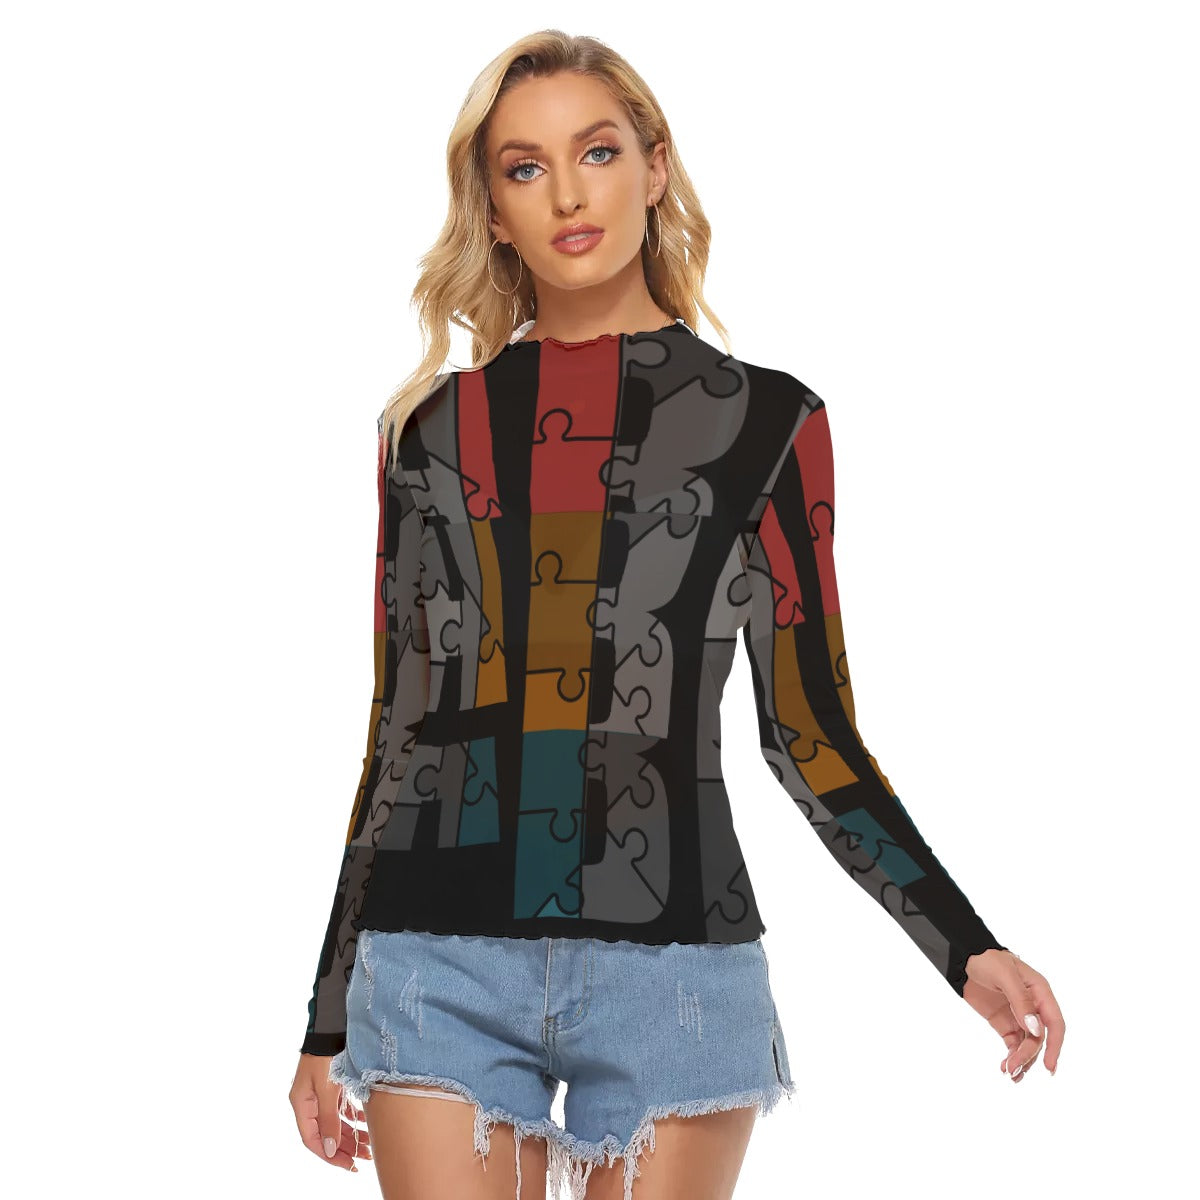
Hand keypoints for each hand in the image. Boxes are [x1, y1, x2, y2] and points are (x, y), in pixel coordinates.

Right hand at [290, 1053, 372, 1170]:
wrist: (333, 1025)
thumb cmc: (326, 1054)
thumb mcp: (327, 1088)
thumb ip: (328, 1118)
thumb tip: (329, 1148)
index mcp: (301, 1104)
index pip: (312, 1140)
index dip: (329, 1155)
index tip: (348, 1165)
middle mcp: (310, 1101)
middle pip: (326, 1133)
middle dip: (344, 1147)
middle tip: (364, 1158)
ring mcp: (321, 1094)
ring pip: (336, 1122)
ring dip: (352, 1135)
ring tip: (370, 1146)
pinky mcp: (333, 1086)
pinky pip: (342, 1109)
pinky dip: (354, 1118)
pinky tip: (366, 1124)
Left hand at [961, 948, 1064, 1081]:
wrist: (962, 957)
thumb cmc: (986, 959)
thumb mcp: (1004, 975)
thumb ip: (1021, 1001)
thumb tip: (1036, 1029)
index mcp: (1040, 992)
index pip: (1055, 1023)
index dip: (1055, 1046)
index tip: (1049, 1067)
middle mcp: (1033, 1006)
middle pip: (1039, 1038)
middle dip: (1028, 1055)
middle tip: (1013, 1067)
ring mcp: (1019, 1016)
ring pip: (1028, 1044)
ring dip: (1021, 1060)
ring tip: (1009, 1072)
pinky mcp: (1004, 1022)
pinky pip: (1013, 1043)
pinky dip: (1011, 1056)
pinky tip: (1005, 1067)